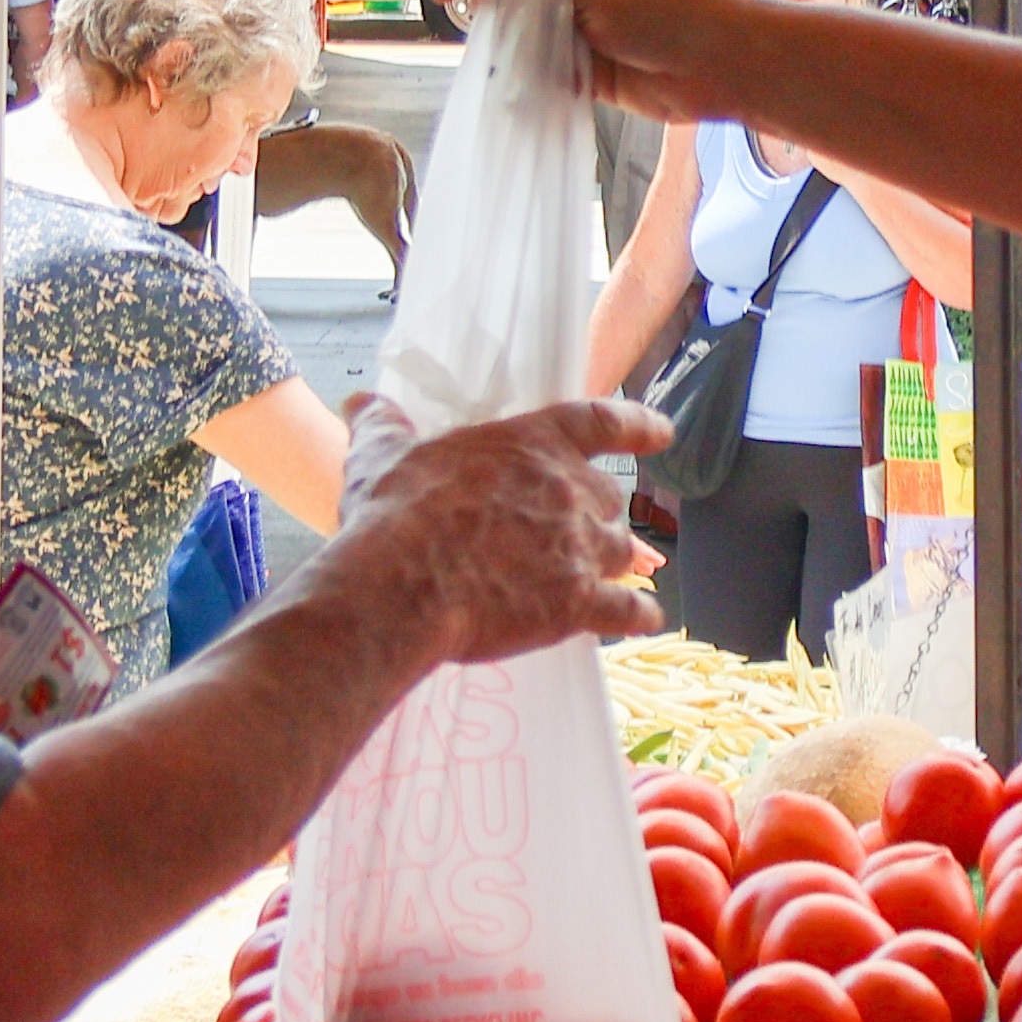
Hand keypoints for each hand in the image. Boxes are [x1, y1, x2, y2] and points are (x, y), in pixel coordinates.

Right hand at [299, 391, 673, 673]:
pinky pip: (627, 610)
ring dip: (612, 561)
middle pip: (608, 499)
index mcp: (532, 444)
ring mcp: (579, 548)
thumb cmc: (394, 513)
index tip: (661, 433)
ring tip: (599, 575)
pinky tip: (643, 620)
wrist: (401, 583)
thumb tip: (361, 401)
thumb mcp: (382, 455)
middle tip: (577, 530)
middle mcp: (568, 491)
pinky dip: (638, 615)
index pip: (601, 422)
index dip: (636, 427)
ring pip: (619, 552)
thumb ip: (382, 425)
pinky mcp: (576, 604)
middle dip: (597, 514)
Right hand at [434, 0, 778, 126]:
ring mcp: (573, 16)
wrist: (727, 62)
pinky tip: (535, 85)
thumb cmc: (671, 5)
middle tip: (483, 30)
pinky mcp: (582, 61)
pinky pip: (535, 66)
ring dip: (505, 44)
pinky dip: (527, 77)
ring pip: (511, 26)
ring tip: (521, 59)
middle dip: (477, 4)